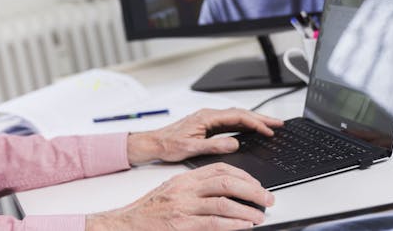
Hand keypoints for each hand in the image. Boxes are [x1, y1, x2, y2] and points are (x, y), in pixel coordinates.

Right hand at [85, 162, 273, 230]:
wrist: (125, 224)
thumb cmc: (149, 211)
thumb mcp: (172, 191)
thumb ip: (196, 189)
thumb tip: (224, 192)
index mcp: (184, 178)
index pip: (220, 168)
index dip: (243, 175)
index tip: (257, 184)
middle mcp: (185, 189)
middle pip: (226, 182)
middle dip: (252, 190)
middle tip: (267, 199)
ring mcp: (183, 206)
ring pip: (223, 202)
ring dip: (247, 210)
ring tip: (260, 216)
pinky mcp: (181, 224)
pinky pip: (213, 223)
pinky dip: (233, 224)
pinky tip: (245, 226)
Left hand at [127, 107, 282, 163]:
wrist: (154, 143)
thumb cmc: (168, 145)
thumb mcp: (191, 148)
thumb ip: (213, 145)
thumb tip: (234, 143)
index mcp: (206, 117)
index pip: (237, 117)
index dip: (255, 122)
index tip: (269, 130)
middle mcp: (208, 115)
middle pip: (240, 114)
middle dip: (261, 118)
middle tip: (278, 124)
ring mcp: (208, 119)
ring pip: (236, 117)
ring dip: (254, 121)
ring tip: (270, 126)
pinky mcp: (207, 125)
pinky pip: (230, 123)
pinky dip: (244, 125)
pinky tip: (251, 130)